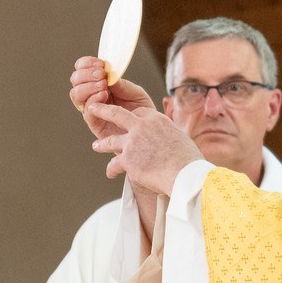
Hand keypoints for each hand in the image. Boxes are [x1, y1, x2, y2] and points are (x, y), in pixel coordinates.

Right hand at [69, 56, 155, 139]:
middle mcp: (92, 96)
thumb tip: (108, 74)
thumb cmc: (142, 111)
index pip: (82, 69)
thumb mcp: (135, 92)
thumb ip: (122, 84)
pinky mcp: (95, 124)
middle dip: (86, 74)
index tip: (100, 63)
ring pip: (76, 95)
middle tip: (101, 75)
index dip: (87, 63)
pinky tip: (104, 95)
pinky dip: (93, 100)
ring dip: (87, 86)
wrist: (148, 132)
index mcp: (99, 84)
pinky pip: (87, 111)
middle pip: (75, 80)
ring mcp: (92, 110)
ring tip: (103, 85)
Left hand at [86, 102, 201, 195]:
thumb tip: (174, 142)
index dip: (132, 116)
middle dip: (103, 110)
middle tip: (93, 108)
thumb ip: (170, 136)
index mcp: (157, 119)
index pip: (139, 111)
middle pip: (117, 114)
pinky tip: (110, 174)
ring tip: (96, 146)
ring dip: (101, 144)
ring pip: (110, 140)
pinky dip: (111, 169)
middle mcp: (142, 126)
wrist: (185, 174)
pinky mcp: (127, 159)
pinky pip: (113, 164)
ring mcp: (132, 142)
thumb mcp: (180, 138)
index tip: (127, 121)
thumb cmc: (188, 160)